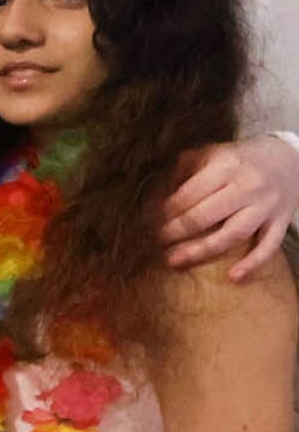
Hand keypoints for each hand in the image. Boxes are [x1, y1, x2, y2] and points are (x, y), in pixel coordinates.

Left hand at [162, 135, 298, 278]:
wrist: (287, 160)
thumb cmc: (238, 160)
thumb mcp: (211, 154)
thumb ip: (183, 169)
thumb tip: (154, 194)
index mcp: (227, 166)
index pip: (189, 193)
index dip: (165, 210)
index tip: (146, 222)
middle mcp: (248, 186)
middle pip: (207, 215)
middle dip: (177, 231)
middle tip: (154, 242)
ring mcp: (266, 206)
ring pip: (234, 233)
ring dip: (203, 251)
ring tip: (175, 261)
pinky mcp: (281, 221)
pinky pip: (269, 246)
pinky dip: (253, 263)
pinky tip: (234, 277)